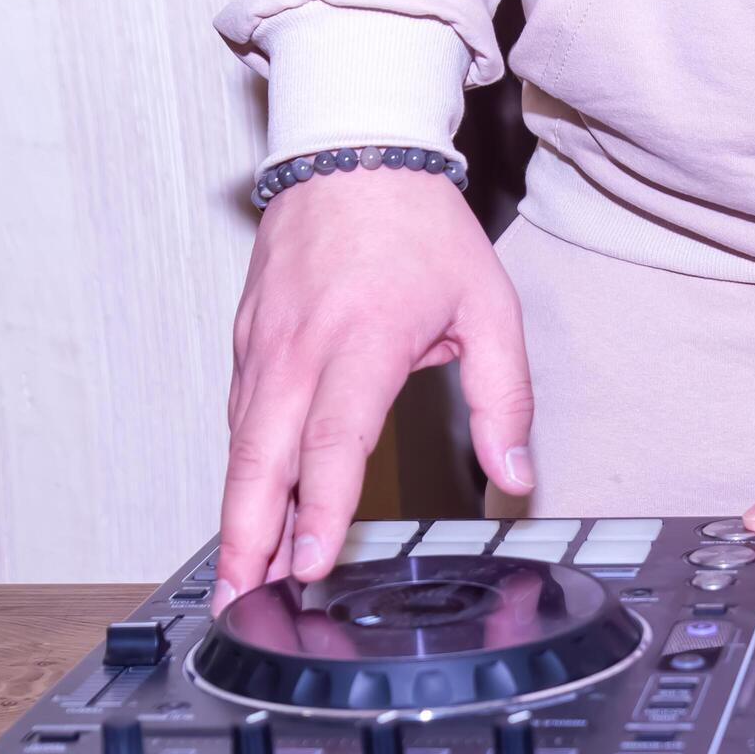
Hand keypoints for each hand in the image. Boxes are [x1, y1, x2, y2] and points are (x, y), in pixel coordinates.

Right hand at [214, 171, 532, 612]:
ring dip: (237, 514)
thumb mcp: (490, 308)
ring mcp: (264, 344)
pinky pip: (240, 418)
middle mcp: (301, 347)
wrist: (352, 151)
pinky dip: (239, 471)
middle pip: (261, 458)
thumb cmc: (421, 229)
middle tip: (242, 602)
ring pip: (242, 445)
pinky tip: (247, 512)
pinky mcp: (247, 341)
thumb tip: (516, 476)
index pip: (332, 441)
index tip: (310, 564)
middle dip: (248, 538)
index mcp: (363, 340)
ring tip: (239, 580)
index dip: (318, 510)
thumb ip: (505, 398)